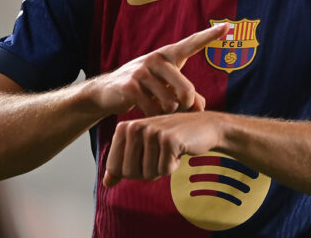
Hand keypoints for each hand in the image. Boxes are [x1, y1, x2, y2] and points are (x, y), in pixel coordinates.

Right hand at [93, 23, 226, 116]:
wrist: (107, 92)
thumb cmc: (144, 87)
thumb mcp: (166, 88)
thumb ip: (188, 97)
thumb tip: (202, 109)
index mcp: (168, 55)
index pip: (192, 44)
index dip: (210, 36)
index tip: (227, 27)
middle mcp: (156, 59)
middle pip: (186, 89)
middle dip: (187, 106)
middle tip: (181, 110)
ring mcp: (142, 71)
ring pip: (170, 103)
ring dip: (168, 113)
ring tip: (158, 109)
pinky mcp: (130, 86)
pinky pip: (153, 109)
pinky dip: (153, 116)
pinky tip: (145, 111)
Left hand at [102, 111, 222, 186]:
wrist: (204, 127)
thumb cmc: (171, 139)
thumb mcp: (144, 149)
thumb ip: (124, 165)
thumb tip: (106, 183)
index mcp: (124, 128)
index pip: (115, 168)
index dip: (132, 171)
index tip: (146, 156)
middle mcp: (134, 127)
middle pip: (129, 173)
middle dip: (147, 171)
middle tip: (160, 155)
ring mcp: (152, 132)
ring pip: (148, 173)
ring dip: (162, 168)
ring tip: (170, 151)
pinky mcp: (169, 140)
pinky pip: (164, 170)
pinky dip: (173, 166)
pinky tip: (179, 150)